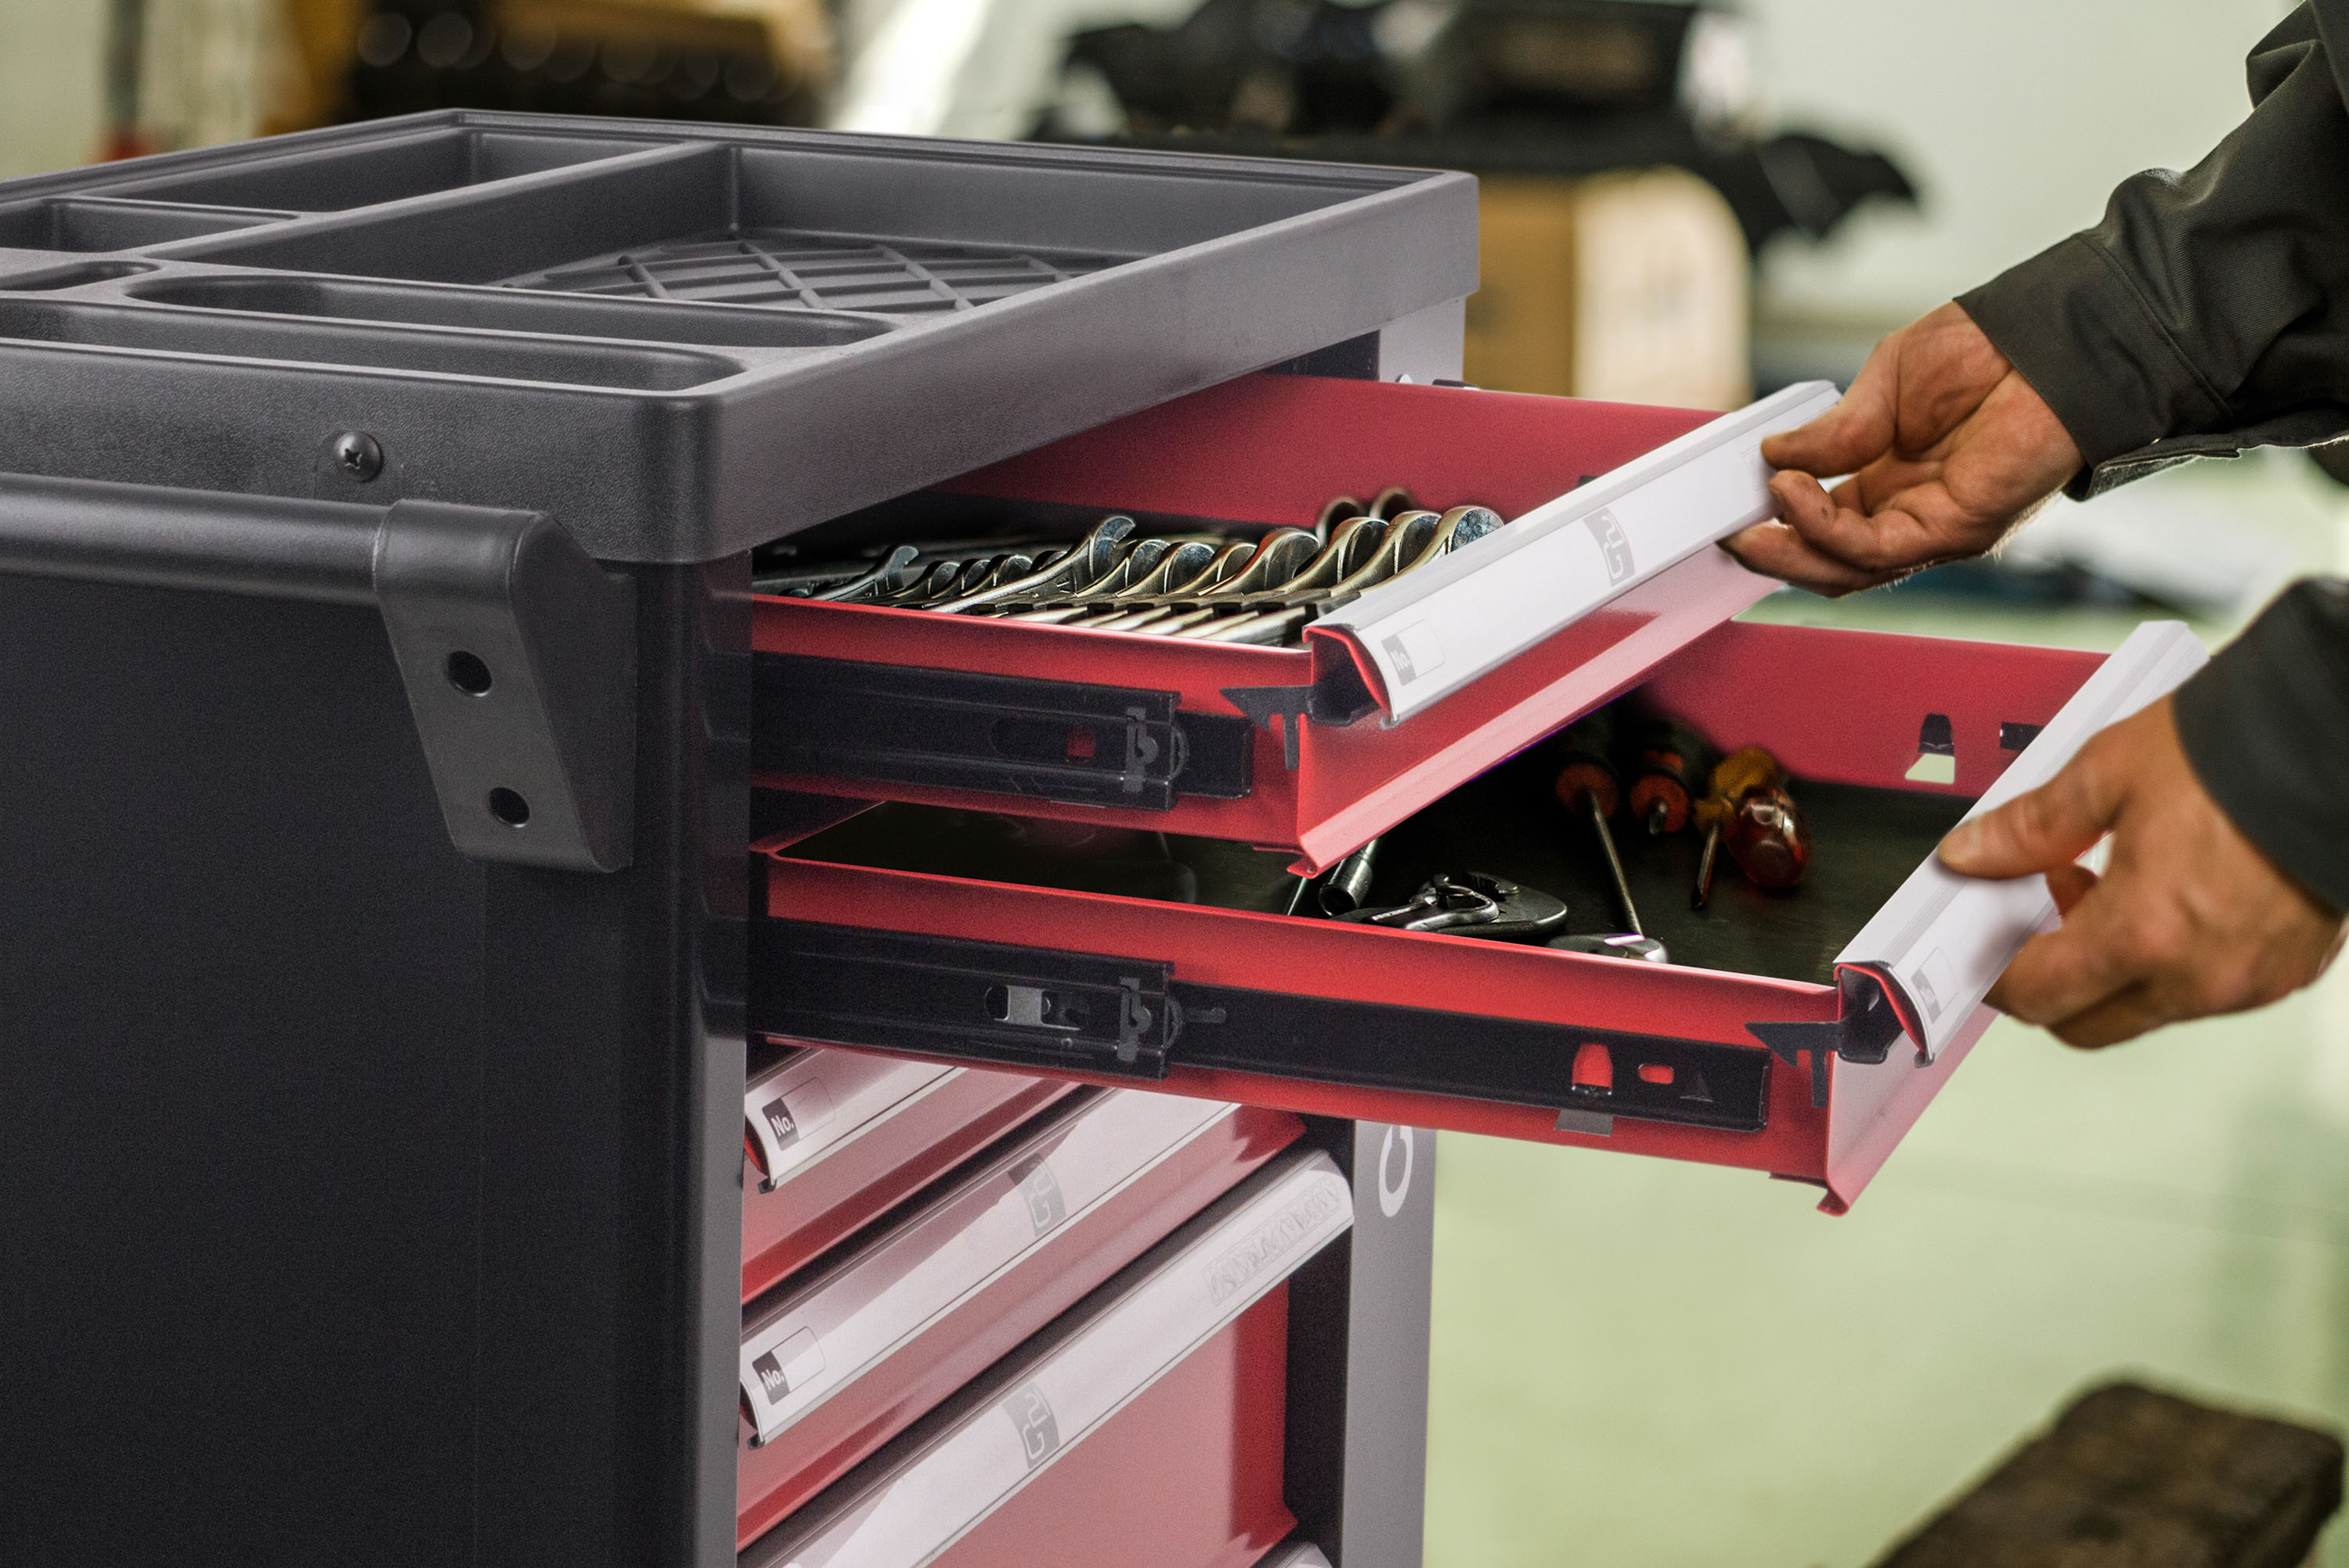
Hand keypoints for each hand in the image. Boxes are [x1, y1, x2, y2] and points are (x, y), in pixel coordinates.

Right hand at [1727, 303, 2083, 594]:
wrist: (2054, 337)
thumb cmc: (1988, 349)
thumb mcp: (1886, 379)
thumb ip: (1835, 429)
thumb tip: (1778, 455)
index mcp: (1892, 478)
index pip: (1824, 521)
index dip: (1776, 519)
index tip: (1733, 504)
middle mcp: (1911, 511)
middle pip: (1828, 561)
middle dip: (1772, 553)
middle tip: (1729, 531)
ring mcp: (1934, 526)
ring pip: (1846, 569)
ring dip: (1791, 548)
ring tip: (1759, 510)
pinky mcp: (1956, 529)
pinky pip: (1874, 547)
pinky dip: (1825, 528)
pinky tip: (1795, 494)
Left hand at [1937, 696, 2344, 1046]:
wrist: (2337, 735)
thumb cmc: (2242, 750)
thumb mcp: (2107, 773)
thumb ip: (2029, 827)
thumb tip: (1974, 853)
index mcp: (2146, 933)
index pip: (2039, 994)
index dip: (1995, 974)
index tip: (1978, 947)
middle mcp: (2203, 976)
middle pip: (2088, 1022)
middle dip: (2050, 978)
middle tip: (2041, 909)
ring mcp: (2253, 981)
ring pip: (2149, 1007)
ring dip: (2113, 967)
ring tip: (2112, 883)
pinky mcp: (2291, 970)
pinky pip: (2207, 989)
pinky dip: (2171, 959)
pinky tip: (2169, 895)